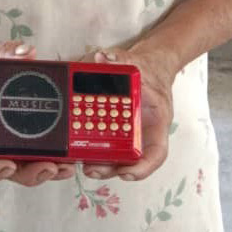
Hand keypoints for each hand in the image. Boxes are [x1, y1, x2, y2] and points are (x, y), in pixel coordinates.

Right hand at [0, 41, 69, 186]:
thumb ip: (5, 54)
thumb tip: (27, 52)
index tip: (8, 166)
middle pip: (9, 170)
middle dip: (31, 173)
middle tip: (51, 168)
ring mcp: (10, 146)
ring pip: (27, 168)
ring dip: (47, 171)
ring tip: (67, 168)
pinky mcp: (27, 142)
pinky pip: (40, 156)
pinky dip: (55, 160)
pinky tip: (73, 159)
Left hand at [79, 45, 178, 181]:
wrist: (148, 67)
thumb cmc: (148, 70)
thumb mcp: (138, 61)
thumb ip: (121, 59)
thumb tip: (101, 57)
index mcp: (155, 121)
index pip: (156, 152)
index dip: (144, 167)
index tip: (127, 173)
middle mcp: (142, 133)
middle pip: (130, 161)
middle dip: (110, 169)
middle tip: (92, 169)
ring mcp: (126, 135)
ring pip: (114, 158)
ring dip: (98, 165)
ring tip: (81, 165)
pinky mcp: (111, 132)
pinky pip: (102, 146)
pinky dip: (90, 151)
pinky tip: (75, 151)